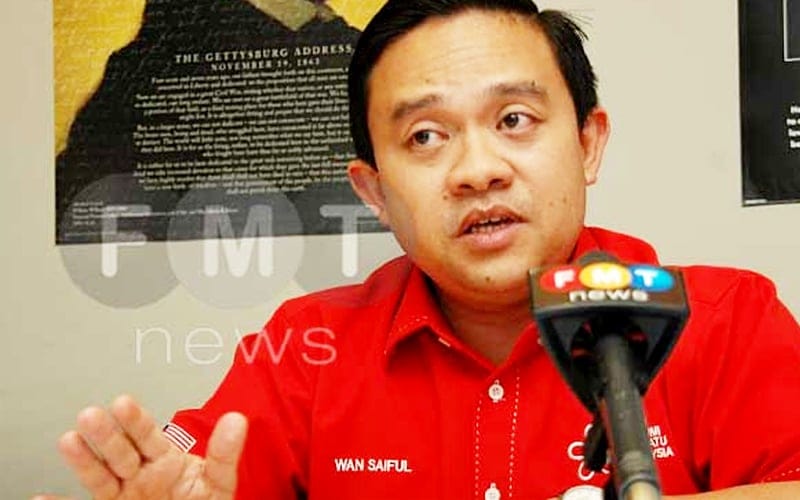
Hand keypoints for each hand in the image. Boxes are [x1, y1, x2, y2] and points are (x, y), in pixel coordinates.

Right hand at [35, 395, 246, 499]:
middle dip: (106, 434)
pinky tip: (44, 497)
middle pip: (120, 452)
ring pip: (101, 477)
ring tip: (70, 440)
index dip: (135, 420)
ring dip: (84, 459)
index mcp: (164, 460)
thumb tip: (238, 420)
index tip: (123, 403)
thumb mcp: (218, 481)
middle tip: (91, 415)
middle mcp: (139, 475)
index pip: (147, 435)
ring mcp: (124, 496)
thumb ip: (225, 453)